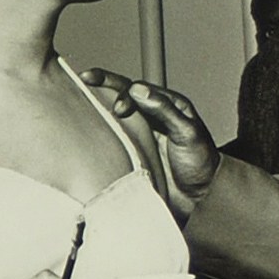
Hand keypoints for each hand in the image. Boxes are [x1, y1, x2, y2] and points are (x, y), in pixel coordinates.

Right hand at [79, 70, 220, 206]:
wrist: (199, 199)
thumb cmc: (200, 163)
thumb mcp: (187, 132)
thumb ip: (164, 110)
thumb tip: (138, 90)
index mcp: (166, 106)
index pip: (139, 89)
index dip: (122, 90)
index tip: (117, 107)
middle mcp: (150, 117)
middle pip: (121, 95)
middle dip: (101, 86)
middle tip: (84, 80)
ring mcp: (138, 135)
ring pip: (113, 115)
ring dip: (96, 107)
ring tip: (77, 99)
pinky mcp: (130, 153)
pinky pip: (111, 140)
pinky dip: (98, 134)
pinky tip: (85, 131)